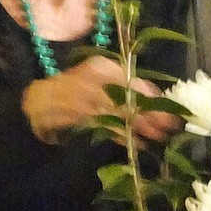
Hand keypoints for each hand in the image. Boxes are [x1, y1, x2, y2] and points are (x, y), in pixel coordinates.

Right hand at [21, 56, 179, 146]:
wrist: (39, 101)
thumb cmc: (77, 92)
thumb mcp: (101, 85)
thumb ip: (124, 90)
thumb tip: (157, 102)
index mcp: (102, 66)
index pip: (133, 81)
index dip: (153, 97)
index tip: (171, 111)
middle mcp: (92, 77)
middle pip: (128, 96)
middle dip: (150, 113)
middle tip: (169, 128)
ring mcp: (82, 95)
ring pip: (117, 111)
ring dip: (138, 126)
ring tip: (156, 139)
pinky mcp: (74, 113)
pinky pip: (103, 124)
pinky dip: (120, 134)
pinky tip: (135, 144)